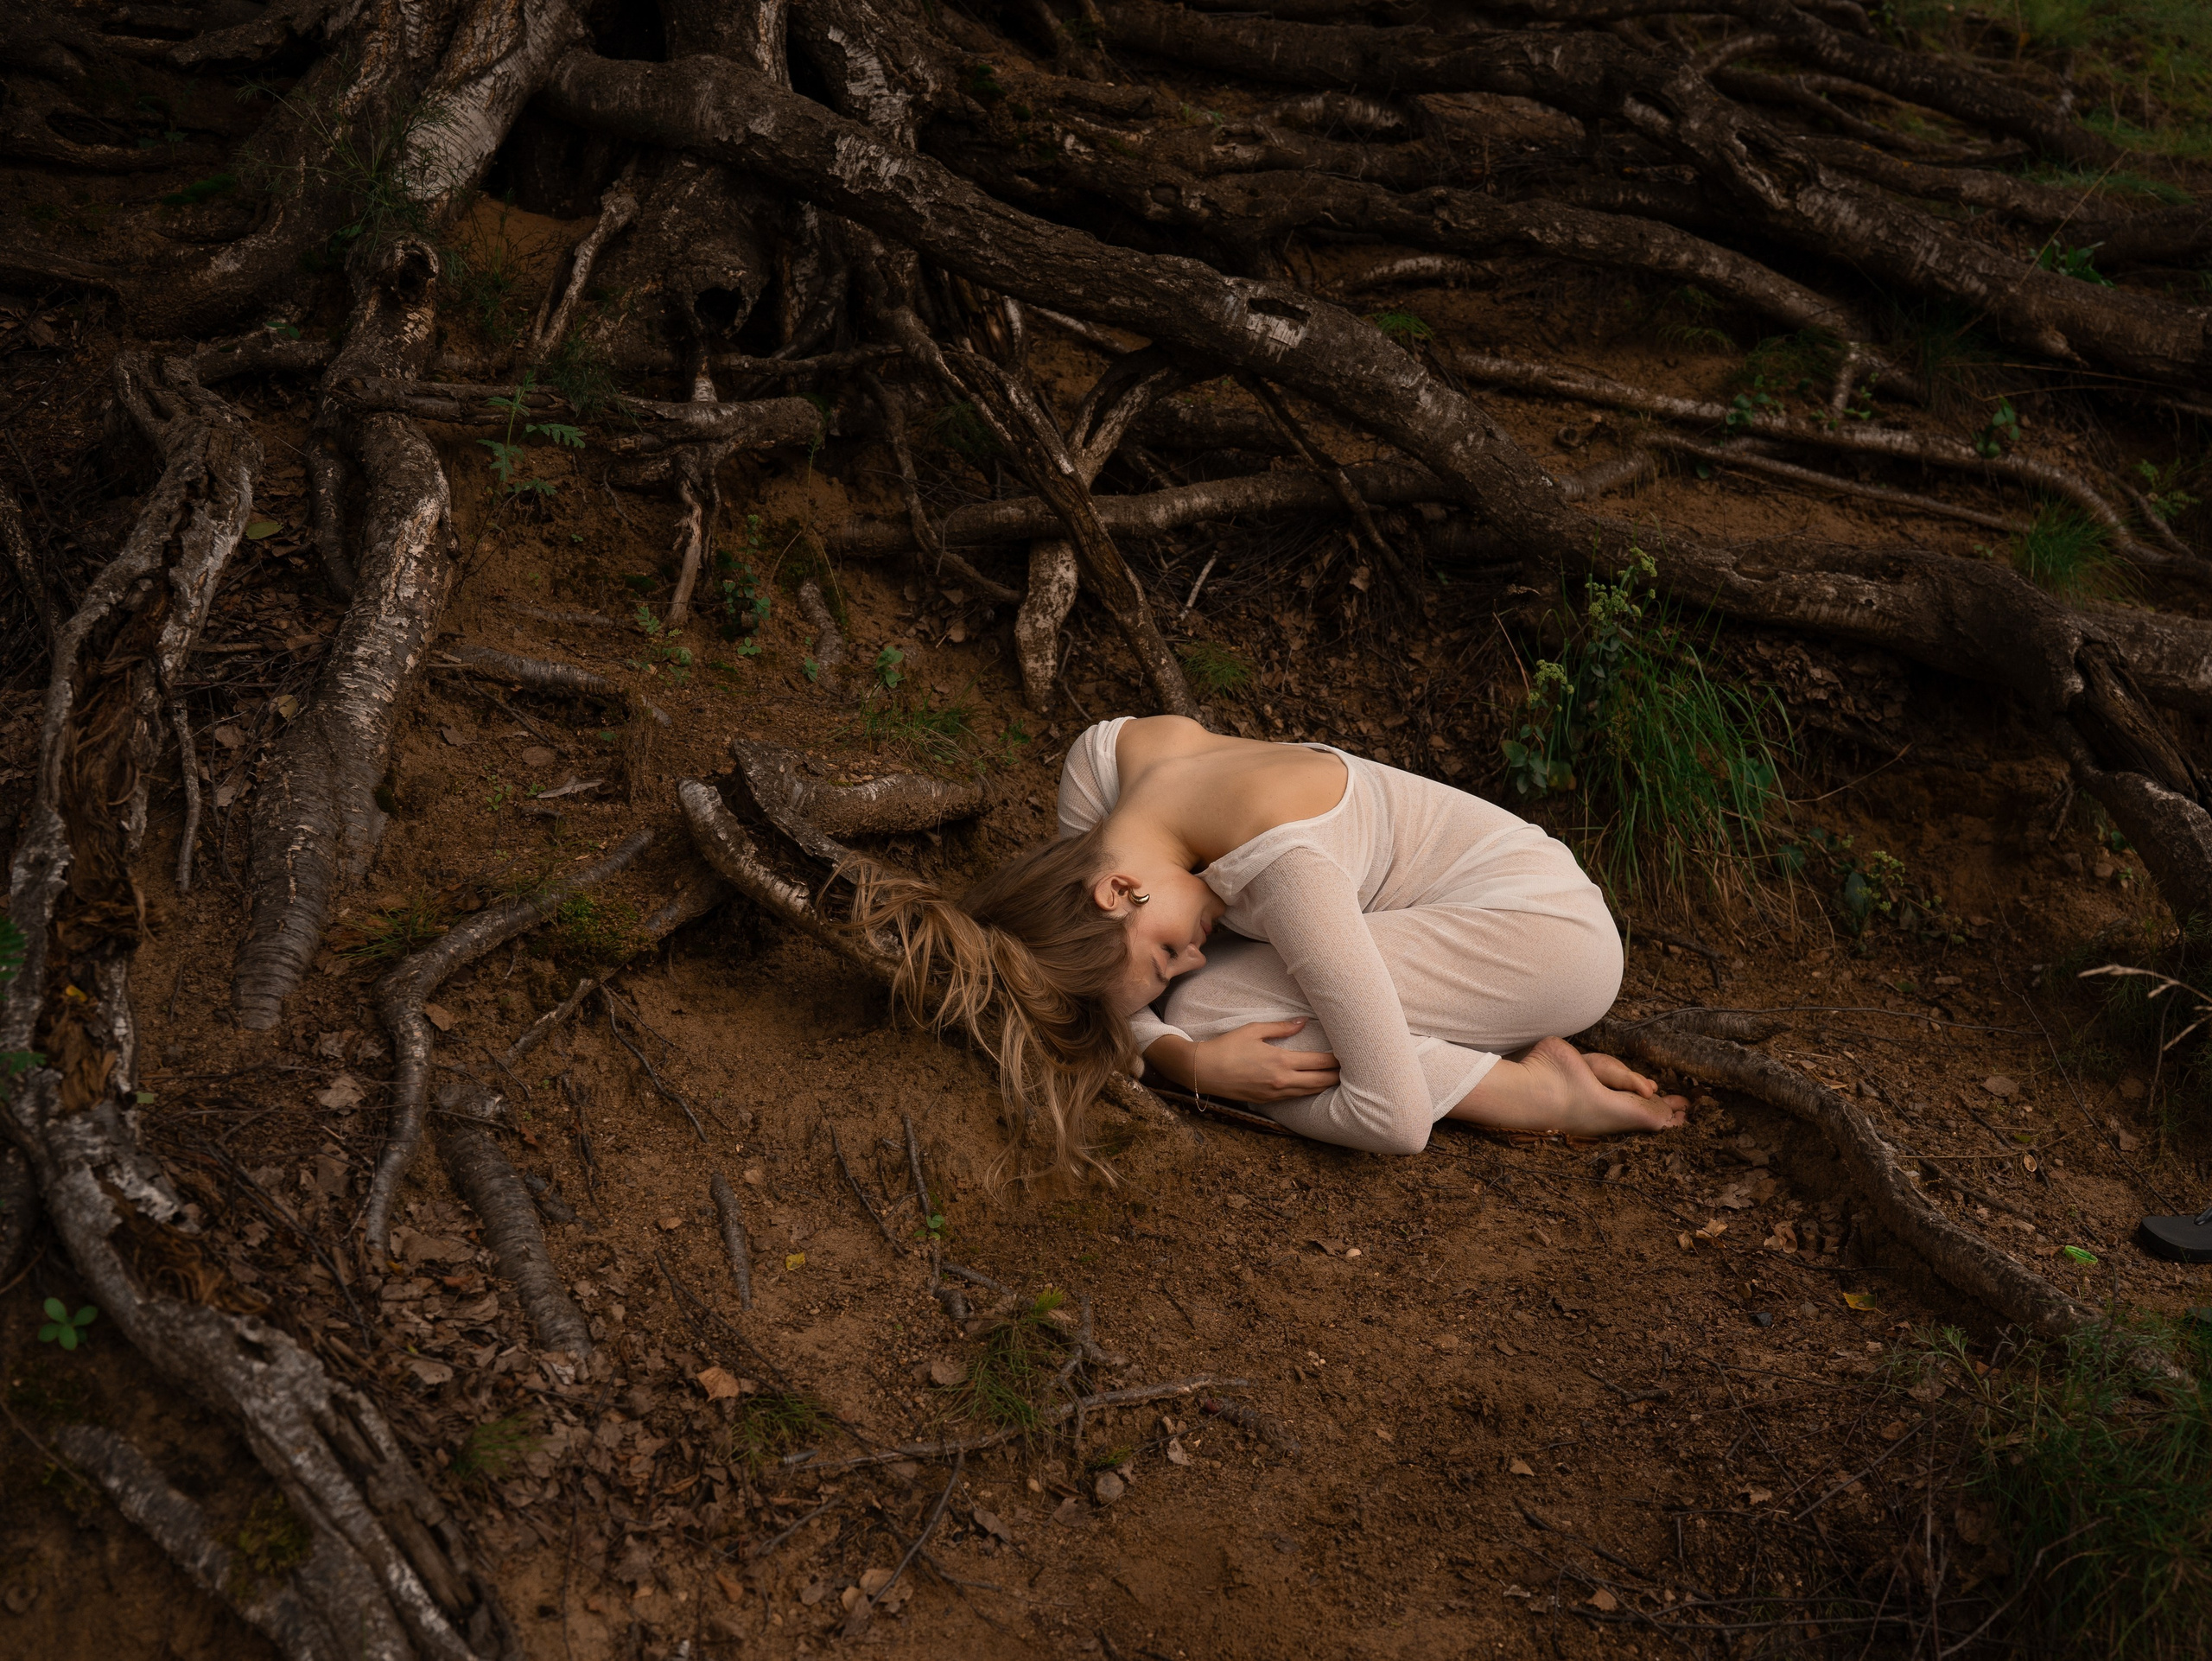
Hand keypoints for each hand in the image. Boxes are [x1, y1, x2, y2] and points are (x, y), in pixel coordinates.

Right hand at [1192, 1019, 1339, 1102]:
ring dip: (1326, 1085)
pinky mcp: (1268, 1100)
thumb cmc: (1227, 1047)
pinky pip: (1296, 1098)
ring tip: (1339, 1079)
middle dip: (1338, 1076)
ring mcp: (1276, 1093)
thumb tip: (1302, 1022)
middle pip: (1320, 1081)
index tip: (1347, 1054)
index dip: (1336, 1060)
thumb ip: (1282, 1027)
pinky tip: (1315, 1087)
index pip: (1318, 1062)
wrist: (1204, 1071)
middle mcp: (1282, 1080)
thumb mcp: (1254, 1030)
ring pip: (1310, 1092)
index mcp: (1281, 1061)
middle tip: (1352, 1069)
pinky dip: (1310, 1092)